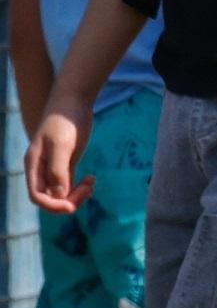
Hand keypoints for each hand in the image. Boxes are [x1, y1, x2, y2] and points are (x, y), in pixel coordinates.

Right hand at [25, 98, 90, 215]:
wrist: (73, 101)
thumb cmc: (64, 120)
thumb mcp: (61, 144)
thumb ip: (58, 170)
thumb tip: (58, 195)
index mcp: (33, 165)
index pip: (37, 196)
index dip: (53, 206)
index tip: (72, 206)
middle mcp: (41, 169)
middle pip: (50, 198)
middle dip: (68, 200)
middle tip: (88, 189)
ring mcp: (53, 167)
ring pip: (61, 193)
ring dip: (77, 194)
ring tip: (91, 183)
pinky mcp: (66, 163)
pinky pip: (69, 184)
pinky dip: (81, 187)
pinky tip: (92, 179)